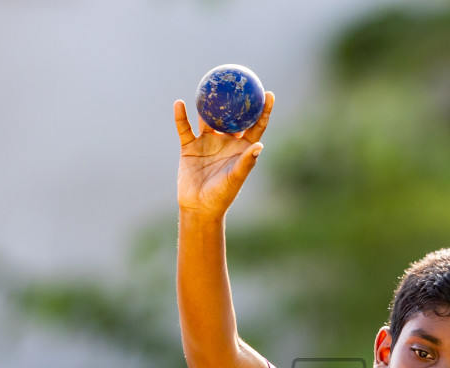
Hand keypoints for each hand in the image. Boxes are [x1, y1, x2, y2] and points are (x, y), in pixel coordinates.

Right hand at [174, 92, 273, 218]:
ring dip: (207, 104)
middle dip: (235, 99)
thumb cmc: (222, 196)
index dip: (263, 110)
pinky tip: (180, 104)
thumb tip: (260, 146)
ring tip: (207, 86)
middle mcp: (226, 142)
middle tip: (237, 79)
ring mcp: (207, 143)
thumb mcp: (235, 179)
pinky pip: (184, 128)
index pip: (256, 126)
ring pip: (207, 118)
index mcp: (241, 148)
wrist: (198, 207)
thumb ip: (246, 162)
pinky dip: (181, 117)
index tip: (268, 93)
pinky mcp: (190, 147)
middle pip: (232, 116)